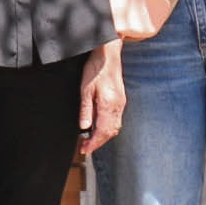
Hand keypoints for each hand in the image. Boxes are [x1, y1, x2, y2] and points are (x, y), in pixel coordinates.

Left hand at [78, 40, 125, 155]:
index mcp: (108, 105)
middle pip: (111, 132)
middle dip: (98, 142)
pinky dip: (108, 127)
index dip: (94, 143)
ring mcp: (121, 103)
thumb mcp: (85, 89)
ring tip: (90, 140)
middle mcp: (118, 106)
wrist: (108, 54)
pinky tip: (99, 127)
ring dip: (104, 136)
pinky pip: (117, 119)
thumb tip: (84, 128)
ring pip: (115, 126)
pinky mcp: (121, 99)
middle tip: (85, 147)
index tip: (84, 149)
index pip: (103, 131)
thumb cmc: (95, 69)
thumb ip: (86, 109)